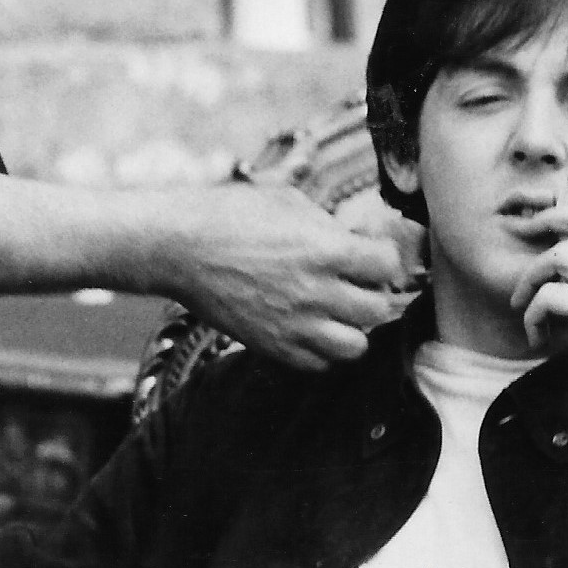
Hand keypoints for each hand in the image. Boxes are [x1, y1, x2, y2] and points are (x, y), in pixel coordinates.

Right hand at [172, 175, 422, 368]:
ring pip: (355, 347)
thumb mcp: (289, 203)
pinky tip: (308, 328)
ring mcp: (294, 324)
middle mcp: (317, 291)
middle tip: (353, 285)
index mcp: (326, 249)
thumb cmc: (230, 215)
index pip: (388, 265)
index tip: (369, 255)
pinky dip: (320, 350)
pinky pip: (318, 365)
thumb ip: (330, 226)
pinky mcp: (272, 346)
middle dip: (370, 294)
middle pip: (378, 309)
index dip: (382, 259)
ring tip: (334, 313)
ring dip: (351, 329)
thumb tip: (358, 241)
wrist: (178, 247)